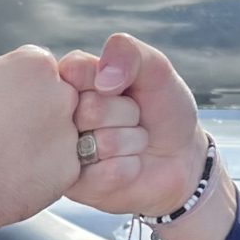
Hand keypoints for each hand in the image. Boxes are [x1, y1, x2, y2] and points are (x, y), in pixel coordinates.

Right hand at [0, 45, 90, 229]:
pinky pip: (58, 163)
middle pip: (53, 97)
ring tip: (4, 153)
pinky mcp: (70, 170)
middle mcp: (63, 95)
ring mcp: (70, 134)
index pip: (33, 67)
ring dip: (38, 138)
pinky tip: (13, 172)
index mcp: (37, 65)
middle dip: (32, 108)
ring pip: (58, 131)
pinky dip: (40, 168)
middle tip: (1, 129)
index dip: (11, 84)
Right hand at [56, 32, 206, 218]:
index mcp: (69, 80)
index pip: (74, 70)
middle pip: (90, 109)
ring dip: (131, 142)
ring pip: (101, 143)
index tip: (121, 88)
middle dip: (126, 113)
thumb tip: (103, 78)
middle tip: (133, 118)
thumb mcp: (155, 69)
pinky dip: (129, 168)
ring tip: (132, 141)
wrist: (180, 158)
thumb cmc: (162, 108)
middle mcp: (59, 116)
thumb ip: (129, 52)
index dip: (110, 82)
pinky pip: (105, 175)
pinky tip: (129, 165)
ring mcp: (63, 152)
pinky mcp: (75, 186)